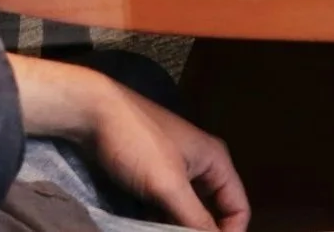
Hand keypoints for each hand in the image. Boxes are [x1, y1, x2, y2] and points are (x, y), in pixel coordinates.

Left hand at [85, 78, 248, 231]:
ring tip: (160, 231)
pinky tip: (147, 225)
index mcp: (216, 160)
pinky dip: (161, 218)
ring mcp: (177, 167)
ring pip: (188, 208)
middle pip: (214, 208)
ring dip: (178, 225)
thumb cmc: (137, 144)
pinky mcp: (154, 172)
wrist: (94, 114)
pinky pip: (168, 202)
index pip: (238, 206)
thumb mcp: (168, 185)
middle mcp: (202, 163)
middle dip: (200, 230)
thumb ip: (195, 217)